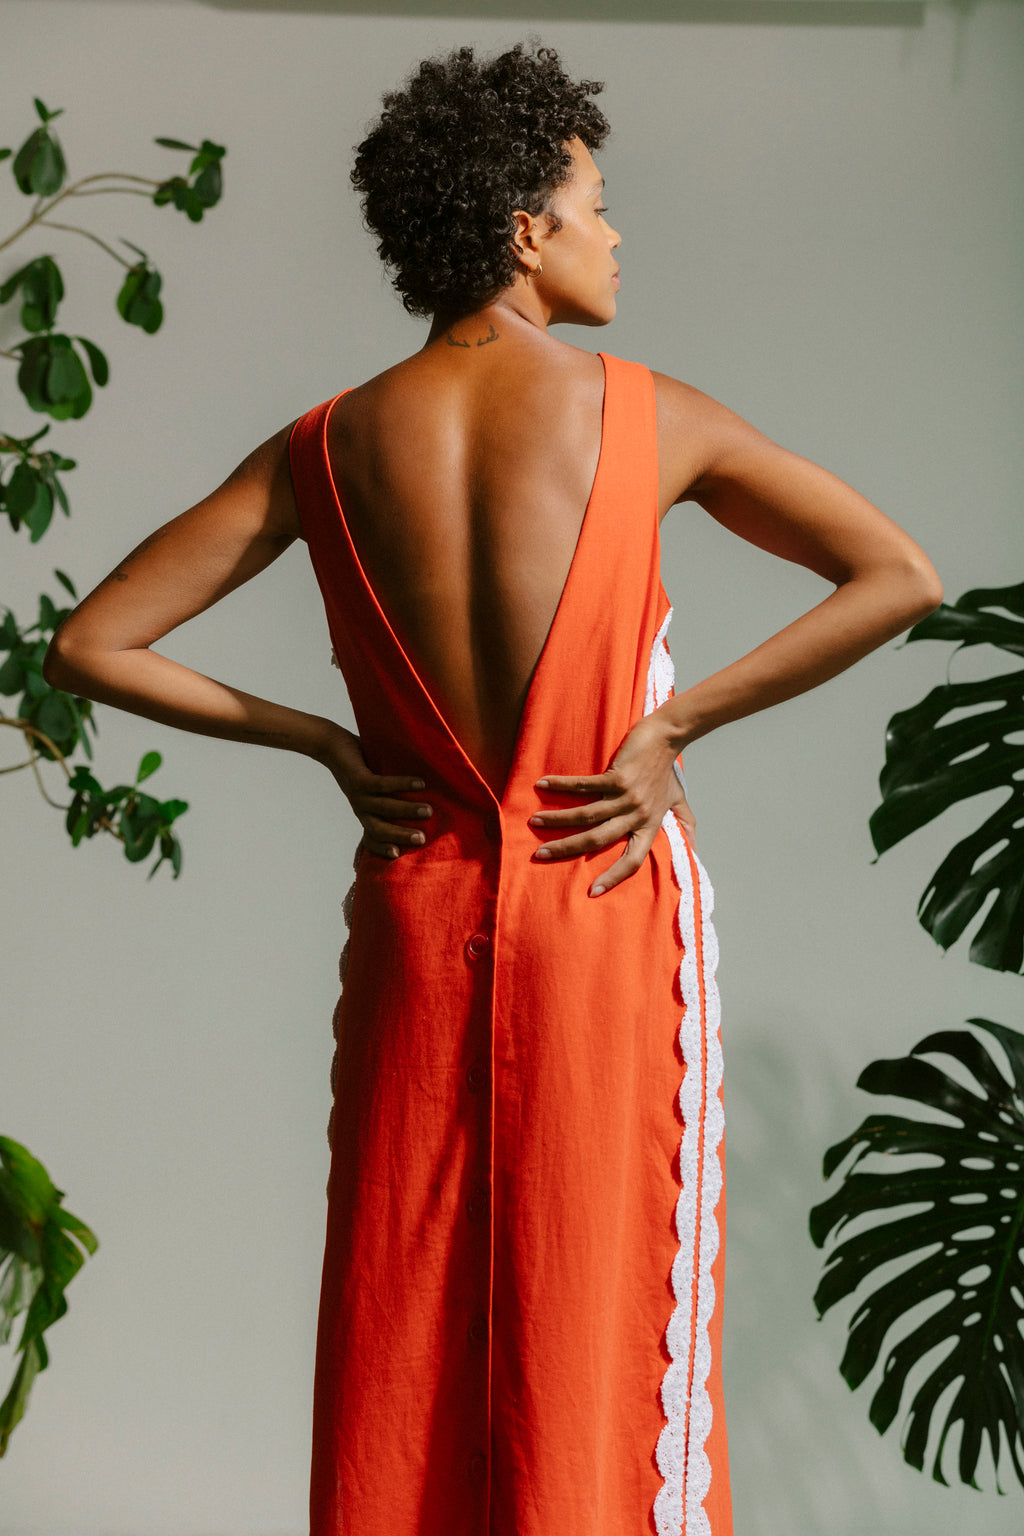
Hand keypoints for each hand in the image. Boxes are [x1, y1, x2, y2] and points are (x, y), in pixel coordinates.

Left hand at [317, 723, 431, 859]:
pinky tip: (420, 783)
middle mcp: (360, 808)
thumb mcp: (374, 786)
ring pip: (384, 807)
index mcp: (365, 813)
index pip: (371, 838)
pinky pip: (382, 785)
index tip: (398, 855)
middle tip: (423, 839)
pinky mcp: (358, 778)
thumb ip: (392, 795)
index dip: (381, 849)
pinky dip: (402, 784)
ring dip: (407, 810)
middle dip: (401, 835)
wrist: (331, 746)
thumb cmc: (360, 766)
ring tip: (428, 810)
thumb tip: (427, 802)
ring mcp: (358, 794)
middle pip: (379, 829)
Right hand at [530, 714, 693, 896]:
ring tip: (534, 821)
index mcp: (649, 826)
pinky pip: (584, 785)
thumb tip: (695, 849)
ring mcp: (627, 796)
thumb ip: (685, 825)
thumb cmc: (668, 770)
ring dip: (557, 819)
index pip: (633, 860)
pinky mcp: (618, 776)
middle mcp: (637, 815)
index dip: (614, 877)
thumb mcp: (678, 801)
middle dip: (567, 849)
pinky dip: (561, 786)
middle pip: (598, 840)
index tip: (592, 892)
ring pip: (587, 815)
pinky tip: (542, 784)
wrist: (668, 736)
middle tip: (541, 854)